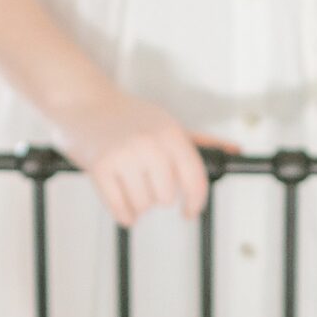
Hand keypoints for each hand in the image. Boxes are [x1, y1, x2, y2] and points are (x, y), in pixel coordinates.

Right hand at [58, 84, 227, 228]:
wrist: (83, 102)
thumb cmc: (127, 116)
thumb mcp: (166, 122)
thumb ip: (201, 140)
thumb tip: (233, 150)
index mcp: (171, 134)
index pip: (195, 179)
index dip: (195, 202)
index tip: (189, 212)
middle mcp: (150, 144)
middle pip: (166, 197)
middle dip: (156, 196)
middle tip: (144, 182)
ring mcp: (124, 156)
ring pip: (143, 206)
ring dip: (138, 205)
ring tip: (129, 186)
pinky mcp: (100, 168)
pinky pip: (120, 210)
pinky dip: (123, 213)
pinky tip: (121, 201)